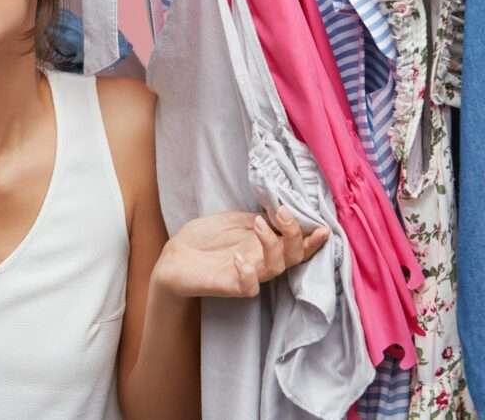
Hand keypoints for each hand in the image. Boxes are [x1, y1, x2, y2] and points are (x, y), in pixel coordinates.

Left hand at [154, 206, 329, 298]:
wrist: (173, 255)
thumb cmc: (204, 238)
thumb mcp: (235, 220)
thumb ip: (259, 217)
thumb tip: (281, 207)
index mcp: (265, 246)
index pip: (297, 246)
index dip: (313, 240)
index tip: (322, 226)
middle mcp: (261, 262)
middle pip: (294, 257)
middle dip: (295, 235)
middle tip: (282, 213)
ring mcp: (247, 275)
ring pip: (276, 268)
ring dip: (272, 245)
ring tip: (257, 223)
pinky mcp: (230, 286)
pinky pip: (249, 288)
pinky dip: (248, 274)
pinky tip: (238, 258)